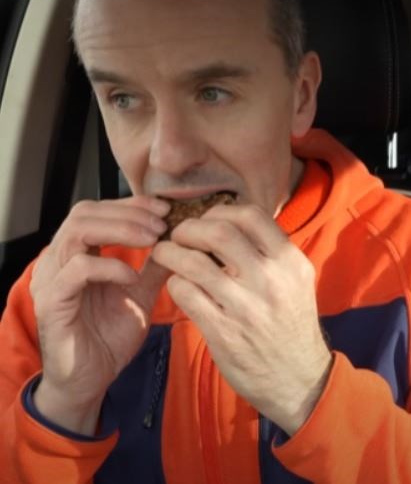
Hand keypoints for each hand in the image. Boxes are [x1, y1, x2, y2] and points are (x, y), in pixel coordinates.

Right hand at [30, 196, 170, 434]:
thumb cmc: (110, 336)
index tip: (166, 209)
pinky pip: (76, 270)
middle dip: (129, 213)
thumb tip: (184, 239)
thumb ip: (156, 266)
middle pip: (85, 212)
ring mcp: (51, 280)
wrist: (91, 380)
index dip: (132, 204)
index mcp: (77, 254)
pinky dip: (109, 266)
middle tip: (162, 224)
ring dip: (121, 230)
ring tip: (153, 240)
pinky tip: (132, 277)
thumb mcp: (142, 293)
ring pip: (77, 232)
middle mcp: (59, 261)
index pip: (98, 209)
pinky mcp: (52, 303)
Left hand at [151, 204, 331, 434]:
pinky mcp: (223, 331)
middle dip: (189, 228)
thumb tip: (229, 223)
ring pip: (194, 262)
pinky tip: (176, 285)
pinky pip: (185, 294)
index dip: (220, 211)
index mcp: (290, 261)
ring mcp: (246, 306)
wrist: (298, 378)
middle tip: (179, 235)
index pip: (251, 215)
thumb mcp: (296, 281)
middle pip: (219, 232)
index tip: (207, 221)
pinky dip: (174, 283)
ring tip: (165, 254)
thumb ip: (270, 253)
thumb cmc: (291, 323)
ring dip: (171, 253)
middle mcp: (271, 279)